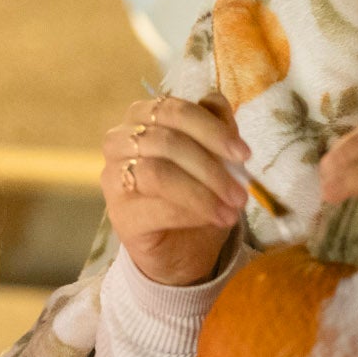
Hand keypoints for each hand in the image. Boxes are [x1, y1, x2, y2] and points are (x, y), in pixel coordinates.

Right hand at [102, 93, 249, 287]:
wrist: (183, 248)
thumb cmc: (197, 194)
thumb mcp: (216, 158)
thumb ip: (216, 130)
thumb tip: (219, 108)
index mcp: (142, 118)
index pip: (173, 110)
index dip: (211, 129)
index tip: (244, 154)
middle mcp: (119, 142)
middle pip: (165, 141)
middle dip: (210, 167)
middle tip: (242, 190)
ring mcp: (113, 179)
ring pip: (158, 173)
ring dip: (202, 192)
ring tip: (232, 209)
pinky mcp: (120, 215)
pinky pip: (156, 208)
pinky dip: (192, 213)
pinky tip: (215, 219)